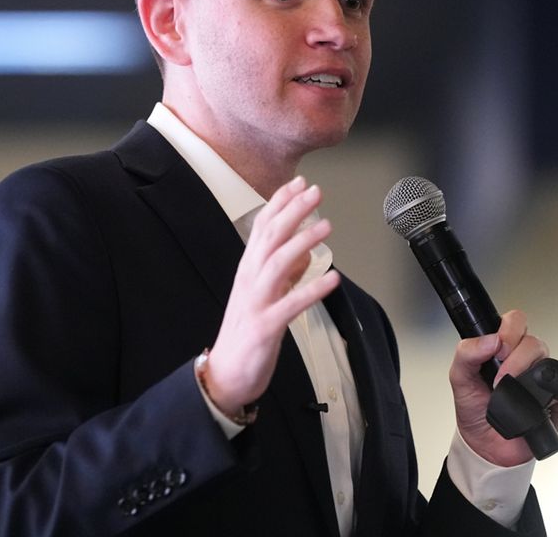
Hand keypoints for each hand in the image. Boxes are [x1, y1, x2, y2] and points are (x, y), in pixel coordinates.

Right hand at [202, 176, 340, 415]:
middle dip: (293, 211)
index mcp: (248, 270)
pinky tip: (332, 279)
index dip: (280, 203)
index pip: (262, 227)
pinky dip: (312, 289)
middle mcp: (249, 280)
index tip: (299, 182)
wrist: (225, 374)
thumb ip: (285, 273)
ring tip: (327, 227)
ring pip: (278, 263)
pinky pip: (291, 304)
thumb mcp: (266, 296)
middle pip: (270, 237)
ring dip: (303, 242)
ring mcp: (256, 302)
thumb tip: (307, 254)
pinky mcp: (265, 326)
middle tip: (315, 191)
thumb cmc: (246, 333)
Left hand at [449, 310, 557, 466]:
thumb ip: (466, 354)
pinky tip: (532, 400)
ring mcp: (541, 377)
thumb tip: (489, 339)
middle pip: (532, 339)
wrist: (487, 448)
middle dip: (516, 354)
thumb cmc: (475, 413)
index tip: (497, 348)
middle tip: (502, 373)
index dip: (508, 330)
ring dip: (526, 370)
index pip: (514, 322)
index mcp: (502, 349)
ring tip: (510, 388)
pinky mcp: (556, 396)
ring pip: (546, 357)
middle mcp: (524, 359)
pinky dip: (548, 390)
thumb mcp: (459, 379)